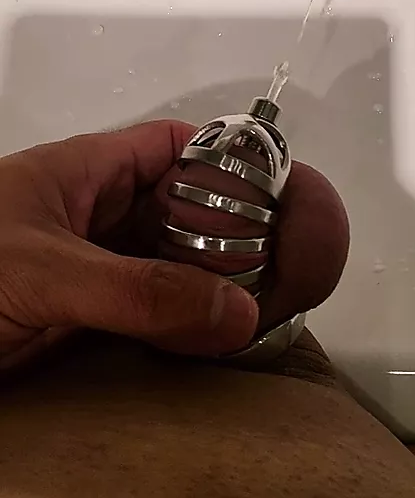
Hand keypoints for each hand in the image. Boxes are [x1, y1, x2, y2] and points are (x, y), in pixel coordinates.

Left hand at [0, 121, 348, 370]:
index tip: (281, 194)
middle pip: (183, 212)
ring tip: (269, 312)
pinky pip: (151, 320)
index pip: (173, 146)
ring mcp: (90, 274)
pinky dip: (185, 334)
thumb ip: (137, 291)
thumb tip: (237, 313)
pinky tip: (217, 350)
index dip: (229, 160)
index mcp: (84, 174)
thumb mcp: (42, 270)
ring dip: (214, 290)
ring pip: (171, 269)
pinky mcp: (83, 326)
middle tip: (289, 268)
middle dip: (234, 234)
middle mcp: (94, 220)